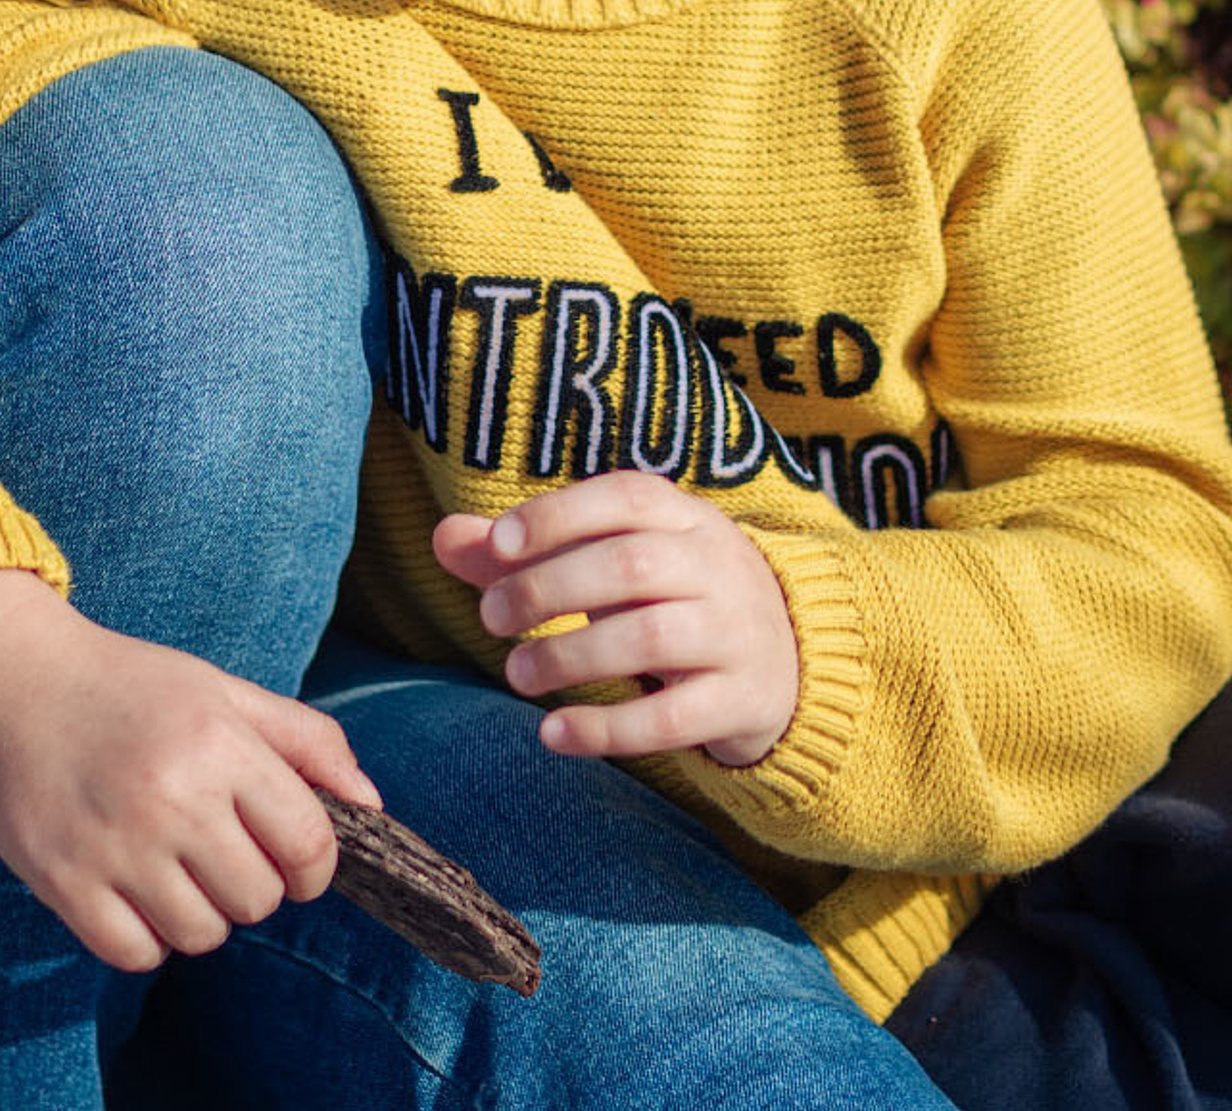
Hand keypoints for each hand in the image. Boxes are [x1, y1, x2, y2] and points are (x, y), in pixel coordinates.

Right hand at [0, 569, 380, 971]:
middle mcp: (173, 797)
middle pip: (259, 900)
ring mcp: (116, 845)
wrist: (9, 683)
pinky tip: (133, 889)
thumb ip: (305, 741)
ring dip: (199, 912)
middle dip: (253, 884)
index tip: (292, 857)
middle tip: (219, 847)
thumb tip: (370, 804)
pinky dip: (145, 936)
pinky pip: (137, 955)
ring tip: (171, 863)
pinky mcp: (65, 884)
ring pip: (202, 936)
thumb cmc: (128, 686)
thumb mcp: (223, 690)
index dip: (315, 866)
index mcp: (220, 743)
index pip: (310, 845)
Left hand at [433, 472, 799, 767]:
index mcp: (685, 517)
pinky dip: (608, 730)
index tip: (500, 543)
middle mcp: (716, 566)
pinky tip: (554, 734)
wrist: (789, 660)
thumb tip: (442, 537)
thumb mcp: (616, 559)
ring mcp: (736, 633)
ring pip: (651, 637)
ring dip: (571, 656)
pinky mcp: (741, 701)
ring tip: (517, 674)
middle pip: (631, 565)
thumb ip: (531, 549)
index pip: (625, 497)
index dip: (561, 515)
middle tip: (491, 618)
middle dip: (549, 589)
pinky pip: (674, 717)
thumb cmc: (673, 596)